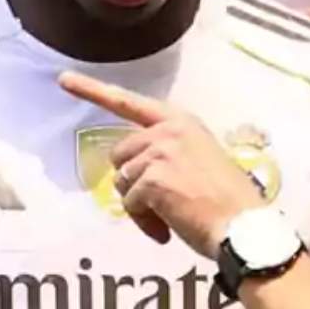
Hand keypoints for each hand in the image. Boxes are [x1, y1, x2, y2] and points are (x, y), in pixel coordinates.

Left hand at [56, 72, 264, 258]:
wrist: (245, 227)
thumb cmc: (230, 201)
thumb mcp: (202, 160)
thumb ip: (170, 153)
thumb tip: (135, 173)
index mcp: (181, 122)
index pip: (129, 103)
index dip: (93, 91)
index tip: (64, 80)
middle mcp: (168, 130)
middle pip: (120, 154)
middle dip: (132, 181)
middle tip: (158, 204)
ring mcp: (159, 153)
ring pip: (123, 182)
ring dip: (140, 206)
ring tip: (169, 218)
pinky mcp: (151, 180)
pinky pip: (129, 204)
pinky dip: (144, 222)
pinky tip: (167, 229)